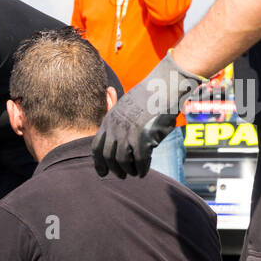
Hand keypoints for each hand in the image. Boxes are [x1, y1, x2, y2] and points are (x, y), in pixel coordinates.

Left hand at [92, 53, 205, 177]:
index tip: (102, 171)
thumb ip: (120, 124)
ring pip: (122, 161)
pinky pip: (139, 160)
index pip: (96, 146)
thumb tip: (120, 143)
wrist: (163, 85)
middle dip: (113, 169)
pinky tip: (144, 172)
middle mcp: (115, 128)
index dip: (98, 162)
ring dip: (127, 171)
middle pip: (108, 156)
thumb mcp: (126, 107)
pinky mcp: (143, 137)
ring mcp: (128, 133)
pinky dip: (141, 169)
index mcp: (109, 120)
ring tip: (134, 174)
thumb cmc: (149, 96)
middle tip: (120, 176)